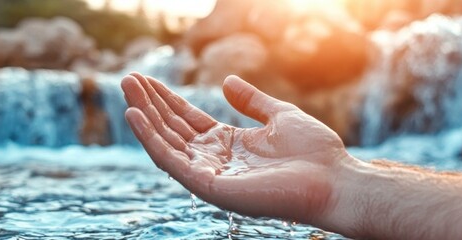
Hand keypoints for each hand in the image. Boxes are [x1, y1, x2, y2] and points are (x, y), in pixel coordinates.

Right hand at [121, 73, 352, 223]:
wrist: (334, 179)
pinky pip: (172, 162)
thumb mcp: (280, 116)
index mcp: (229, 145)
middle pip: (172, 129)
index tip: (146, 79)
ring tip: (127, 89)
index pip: (187, 120)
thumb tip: (227, 81)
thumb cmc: (315, 153)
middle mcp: (215, 161)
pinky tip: (136, 115)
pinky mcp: (210, 187)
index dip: (166, 100)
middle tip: (127, 79)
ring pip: (167, 144)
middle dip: (149, 104)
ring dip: (145, 117)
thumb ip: (252, 101)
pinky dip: (151, 139)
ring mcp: (211, 175)